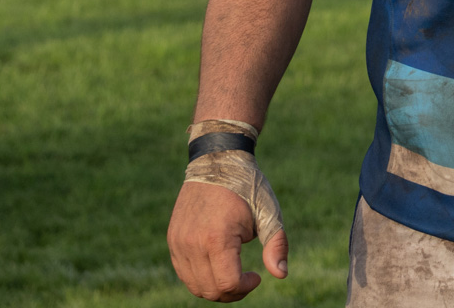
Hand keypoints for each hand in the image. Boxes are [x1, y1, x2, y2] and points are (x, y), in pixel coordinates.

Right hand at [167, 180, 287, 301]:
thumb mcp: (269, 213)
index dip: (245, 287)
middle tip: (247, 278)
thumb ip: (276, 245)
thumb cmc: (248, 187)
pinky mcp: (172, 240)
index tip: (257, 276)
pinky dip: (201, 277)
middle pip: (209, 290)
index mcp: (216, 238)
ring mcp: (178, 243)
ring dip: (216, 287)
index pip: (227, 283)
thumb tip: (281, 274)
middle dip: (232, 292)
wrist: (218, 160)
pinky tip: (219, 264)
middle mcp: (191, 244)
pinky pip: (184, 272)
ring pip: (194, 286)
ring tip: (234, 272)